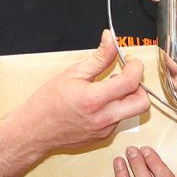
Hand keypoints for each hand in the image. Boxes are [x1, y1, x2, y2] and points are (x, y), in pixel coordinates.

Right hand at [8, 30, 149, 151]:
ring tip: (108, 88)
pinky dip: (116, 108)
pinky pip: (119, 119)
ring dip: (127, 97)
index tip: (129, 60)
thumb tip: (110, 39)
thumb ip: (99, 57)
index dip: (135, 66)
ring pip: (131, 112)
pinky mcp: (103, 137)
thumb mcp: (73, 73)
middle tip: (127, 76)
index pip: (130, 82)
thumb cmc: (47, 103)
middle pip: (142, 103)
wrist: (34, 131)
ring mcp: (104, 130)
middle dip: (140, 86)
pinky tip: (99, 102)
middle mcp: (102, 118)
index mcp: (93, 100)